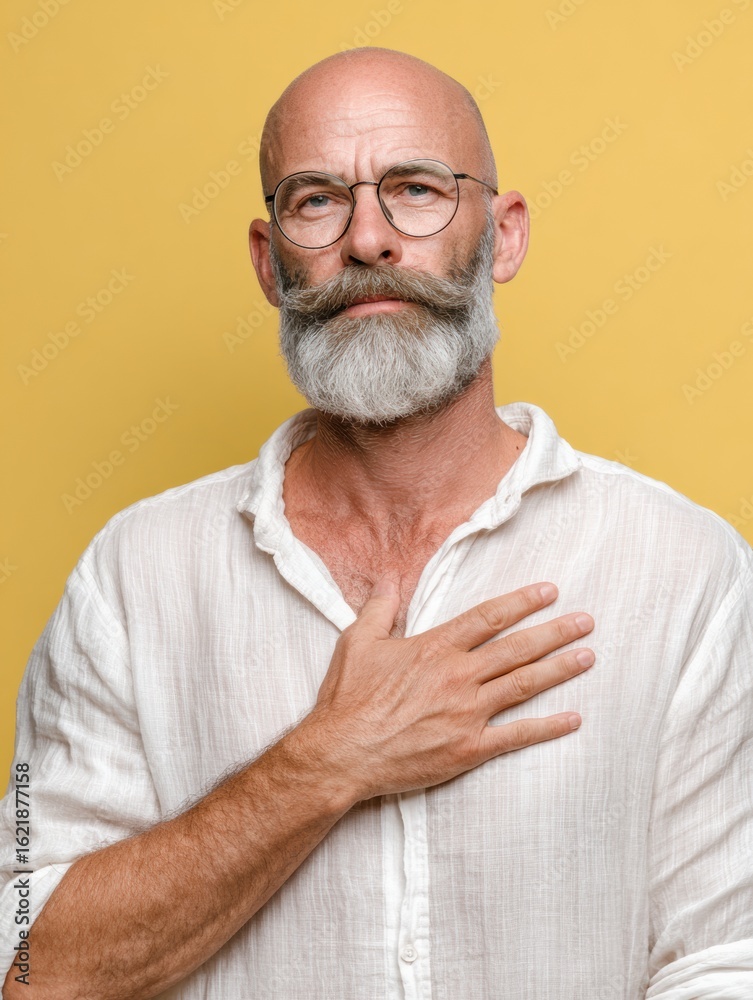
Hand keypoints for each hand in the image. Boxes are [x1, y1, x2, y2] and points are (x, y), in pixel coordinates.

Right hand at [300, 578, 593, 801]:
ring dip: (559, 669)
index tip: (550, 592)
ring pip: (523, 685)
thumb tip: (387, 580)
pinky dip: (547, 727)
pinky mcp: (468, 748)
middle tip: (586, 621)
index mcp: (434, 647)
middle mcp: (457, 675)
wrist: (342, 753)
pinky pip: (516, 735)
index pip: (488, 617)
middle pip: (517, 648)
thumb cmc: (347, 698)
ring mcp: (467, 713)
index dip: (522, 602)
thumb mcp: (356, 642)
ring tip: (588, 656)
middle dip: (555, 631)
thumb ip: (378, 609)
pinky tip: (573, 719)